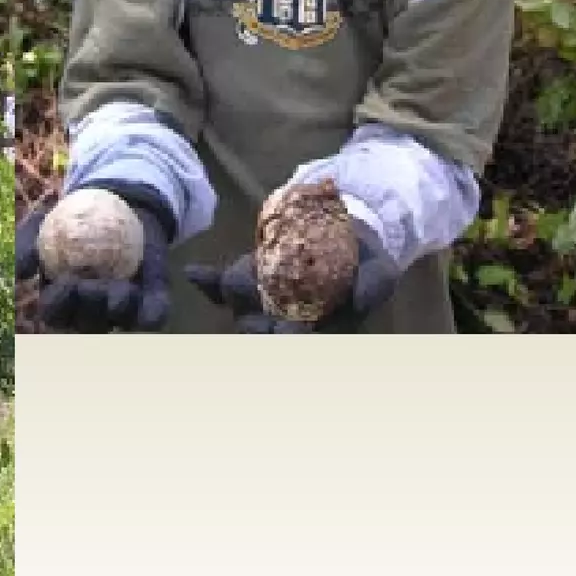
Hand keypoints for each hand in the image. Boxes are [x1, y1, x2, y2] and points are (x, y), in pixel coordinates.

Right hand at [16, 188, 175, 332]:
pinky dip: (152, 316)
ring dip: (119, 310)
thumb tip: (20, 271)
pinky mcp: (151, 304)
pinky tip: (151, 308)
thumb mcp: (43, 225)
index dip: (59, 305)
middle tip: (92, 285)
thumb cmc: (71, 219)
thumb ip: (27, 246)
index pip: (55, 315)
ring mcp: (122, 312)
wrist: (117, 204)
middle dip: (89, 309)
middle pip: (87, 326)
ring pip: (120, 323)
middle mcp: (91, 313)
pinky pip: (153, 318)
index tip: (65, 281)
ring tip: (122, 288)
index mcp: (62, 302)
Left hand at [182, 233, 401, 332]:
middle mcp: (283, 320)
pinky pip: (223, 285)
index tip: (284, 333)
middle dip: (255, 327)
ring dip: (236, 293)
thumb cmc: (365, 263)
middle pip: (260, 329)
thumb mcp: (380, 272)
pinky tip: (195, 273)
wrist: (348, 235)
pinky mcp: (248, 278)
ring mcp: (262, 300)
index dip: (290, 338)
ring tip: (236, 278)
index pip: (297, 340)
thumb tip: (362, 302)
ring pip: (240, 304)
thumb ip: (373, 286)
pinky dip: (208, 281)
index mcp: (315, 328)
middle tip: (254, 320)